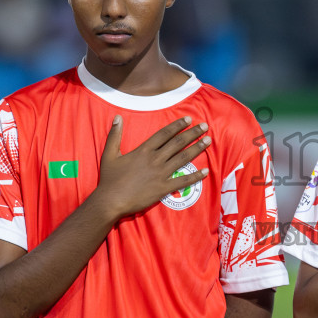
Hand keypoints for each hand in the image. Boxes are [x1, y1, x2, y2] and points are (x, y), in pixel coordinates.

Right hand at [91, 116, 210, 219]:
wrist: (111, 201)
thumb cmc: (110, 179)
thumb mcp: (109, 154)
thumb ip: (115, 135)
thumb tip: (117, 117)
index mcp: (144, 150)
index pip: (164, 134)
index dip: (177, 125)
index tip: (189, 120)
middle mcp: (155, 159)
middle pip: (177, 143)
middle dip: (192, 133)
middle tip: (205, 126)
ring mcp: (161, 174)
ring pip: (183, 158)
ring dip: (197, 148)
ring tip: (208, 140)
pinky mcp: (163, 188)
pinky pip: (183, 181)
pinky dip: (195, 176)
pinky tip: (205, 171)